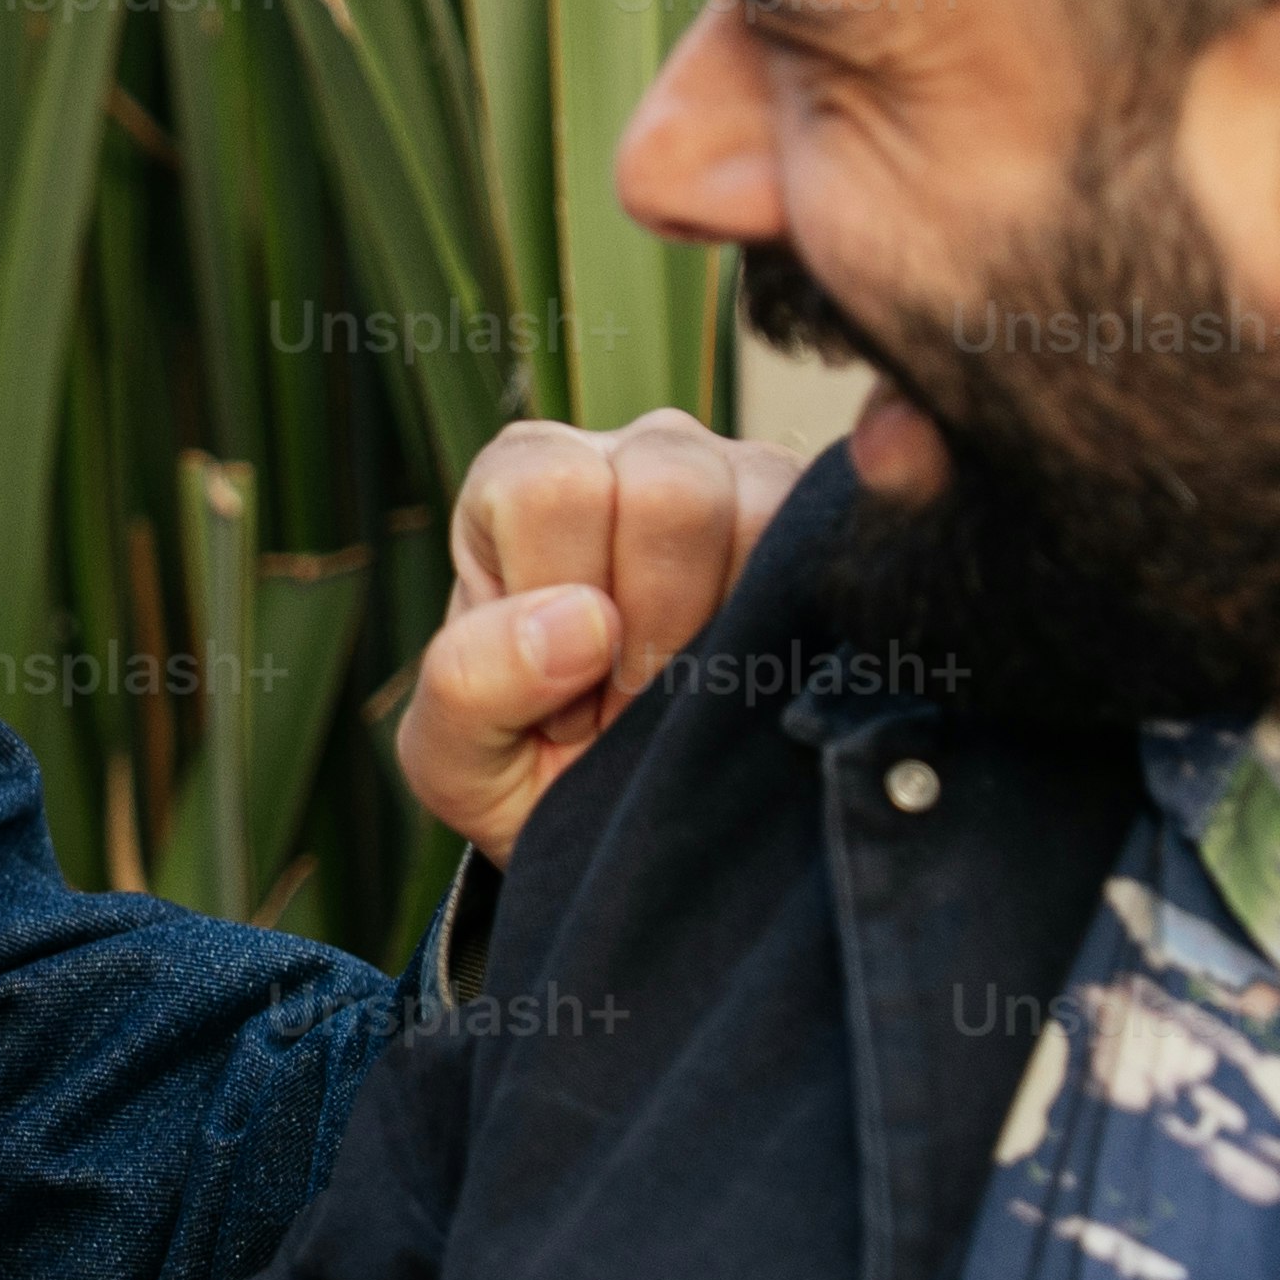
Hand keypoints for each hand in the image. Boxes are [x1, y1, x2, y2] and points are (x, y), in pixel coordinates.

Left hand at [399, 408, 809, 857]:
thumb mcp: (457, 755)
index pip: (549, 493)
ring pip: (755, 505)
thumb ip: (471, 685)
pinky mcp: (811, 515)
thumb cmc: (527, 767)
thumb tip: (583, 623)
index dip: (560, 610)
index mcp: (526, 478)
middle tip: (634, 703)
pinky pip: (821, 537)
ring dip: (726, 633)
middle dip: (657, 627)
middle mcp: (633, 452)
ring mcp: (734, 473)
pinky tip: (750, 675)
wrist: (624, 828)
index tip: (564, 697)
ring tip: (688, 693)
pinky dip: (789, 628)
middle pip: (667, 488)